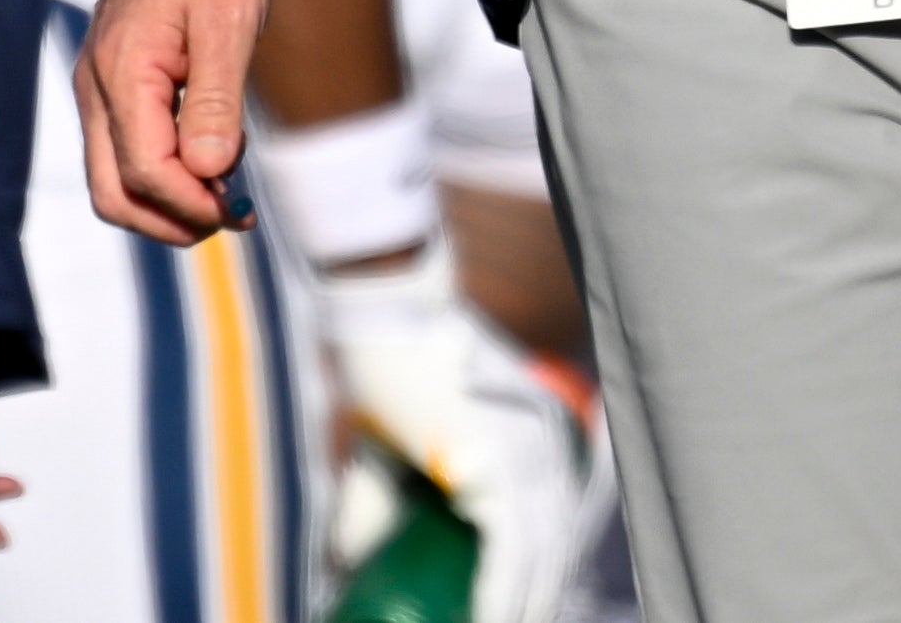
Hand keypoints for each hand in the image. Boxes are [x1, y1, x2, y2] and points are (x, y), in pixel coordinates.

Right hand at [82, 0, 276, 243]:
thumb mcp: (228, 23)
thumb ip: (214, 101)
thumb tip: (210, 171)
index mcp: (121, 71)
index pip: (144, 171)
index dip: (192, 203)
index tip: (237, 208)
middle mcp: (96, 84)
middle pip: (114, 192)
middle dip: (170, 219)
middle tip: (229, 217)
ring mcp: (99, 83)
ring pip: (114, 177)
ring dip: (166, 202)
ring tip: (225, 197)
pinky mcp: (113, 80)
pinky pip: (123, 147)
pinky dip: (161, 172)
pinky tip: (208, 161)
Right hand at [320, 237, 601, 622]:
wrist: (384, 309)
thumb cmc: (381, 375)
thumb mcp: (380, 459)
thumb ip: (370, 514)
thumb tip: (346, 568)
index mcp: (534, 446)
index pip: (554, 532)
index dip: (541, 585)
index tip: (524, 614)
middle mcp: (544, 451)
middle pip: (554, 554)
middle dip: (535, 605)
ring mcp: (528, 455)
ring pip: (540, 561)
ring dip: (523, 610)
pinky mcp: (500, 462)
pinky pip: (515, 551)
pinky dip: (504, 597)